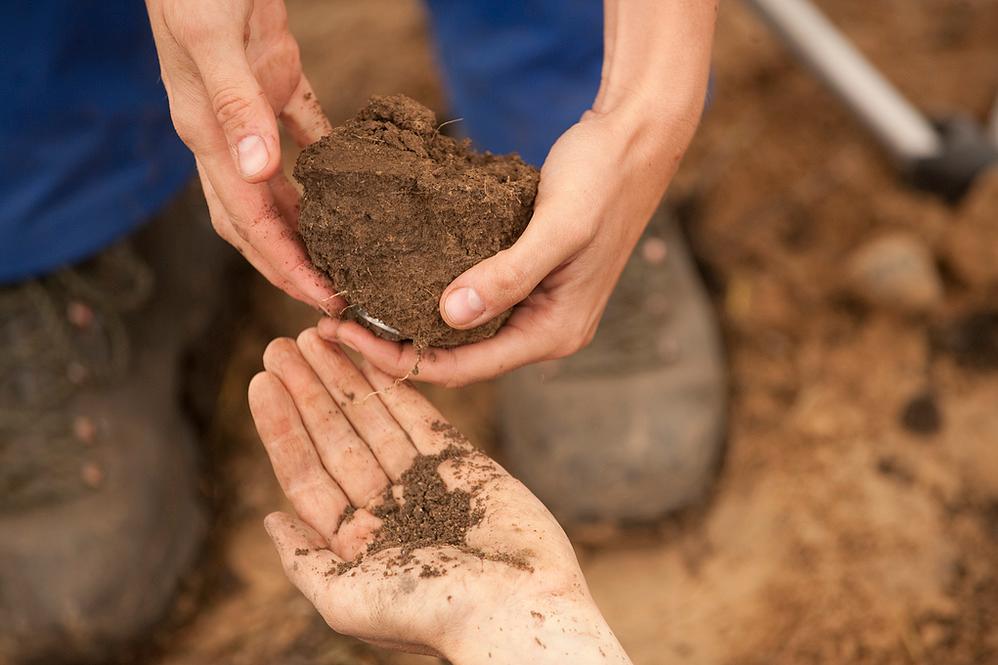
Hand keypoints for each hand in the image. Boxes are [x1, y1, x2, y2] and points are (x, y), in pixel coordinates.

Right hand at [146, 0, 340, 310]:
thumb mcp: (211, 42)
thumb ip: (235, 106)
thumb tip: (259, 173)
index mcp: (207, 136)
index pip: (247, 219)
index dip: (284, 264)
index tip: (324, 298)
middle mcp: (226, 135)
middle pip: (257, 219)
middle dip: (293, 264)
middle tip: (337, 298)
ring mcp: (251, 112)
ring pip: (279, 189)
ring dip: (307, 226)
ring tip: (346, 259)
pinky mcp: (276, 82)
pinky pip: (305, 135)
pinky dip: (325, 165)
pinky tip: (354, 185)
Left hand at [248, 329, 630, 663]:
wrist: (516, 608)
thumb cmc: (431, 615)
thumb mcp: (345, 602)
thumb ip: (304, 560)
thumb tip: (270, 519)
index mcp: (355, 542)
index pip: (307, 473)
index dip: (282, 426)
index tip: (261, 381)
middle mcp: (386, 508)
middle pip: (336, 438)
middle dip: (309, 390)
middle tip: (283, 343)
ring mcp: (425, 483)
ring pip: (375, 419)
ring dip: (346, 379)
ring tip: (319, 336)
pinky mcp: (465, 464)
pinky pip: (423, 417)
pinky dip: (397, 388)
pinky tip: (372, 357)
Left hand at [316, 106, 698, 385]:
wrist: (635, 140)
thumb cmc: (602, 180)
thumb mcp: (558, 227)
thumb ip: (509, 274)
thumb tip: (448, 315)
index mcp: (553, 333)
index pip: (463, 367)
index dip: (399, 358)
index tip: (343, 331)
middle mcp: (542, 330)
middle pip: (455, 356)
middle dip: (393, 344)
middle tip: (331, 321)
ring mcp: (534, 306)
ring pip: (458, 330)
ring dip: (407, 321)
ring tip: (351, 302)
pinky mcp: (524, 278)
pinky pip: (468, 298)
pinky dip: (427, 293)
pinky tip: (391, 277)